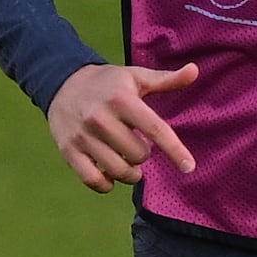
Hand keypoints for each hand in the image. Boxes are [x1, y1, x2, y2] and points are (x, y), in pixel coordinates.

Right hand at [47, 62, 197, 189]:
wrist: (62, 83)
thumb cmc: (108, 83)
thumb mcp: (135, 77)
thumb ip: (166, 79)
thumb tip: (195, 70)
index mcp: (122, 99)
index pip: (155, 129)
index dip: (174, 150)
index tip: (189, 167)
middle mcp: (101, 118)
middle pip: (138, 155)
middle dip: (143, 154)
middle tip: (135, 144)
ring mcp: (83, 136)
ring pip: (118, 171)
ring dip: (129, 172)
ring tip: (127, 161)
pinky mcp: (69, 151)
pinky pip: (93, 181)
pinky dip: (106, 185)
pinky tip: (110, 175)